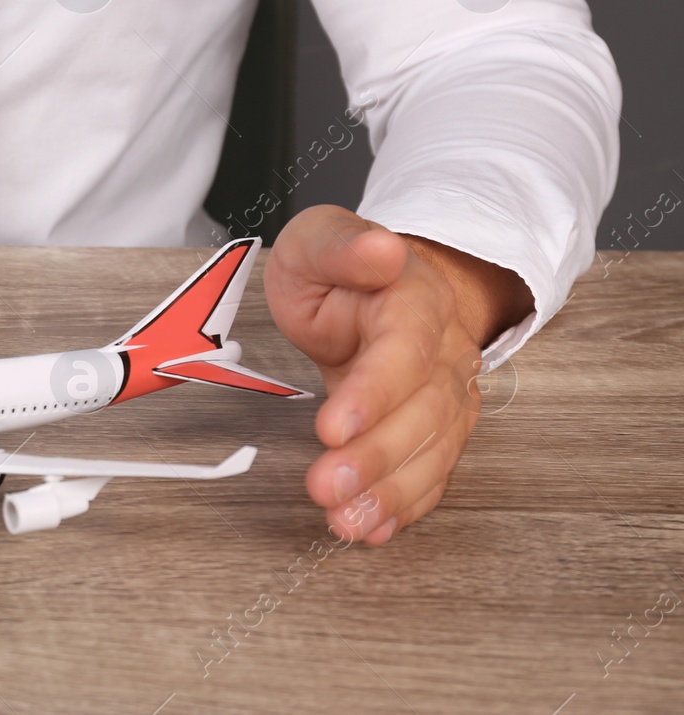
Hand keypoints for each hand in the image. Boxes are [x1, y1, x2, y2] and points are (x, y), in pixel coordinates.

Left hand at [264, 205, 531, 545]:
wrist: (374, 286)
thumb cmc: (338, 267)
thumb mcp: (317, 239)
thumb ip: (341, 246)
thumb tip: (379, 248)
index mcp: (415, 298)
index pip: (405, 349)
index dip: (374, 391)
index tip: (334, 427)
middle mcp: (443, 350)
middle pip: (422, 410)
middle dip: (375, 456)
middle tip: (327, 487)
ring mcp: (448, 392)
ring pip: (433, 449)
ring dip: (390, 492)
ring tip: (346, 521)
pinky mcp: (438, 427)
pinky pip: (432, 471)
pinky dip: (405, 505)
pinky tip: (374, 528)